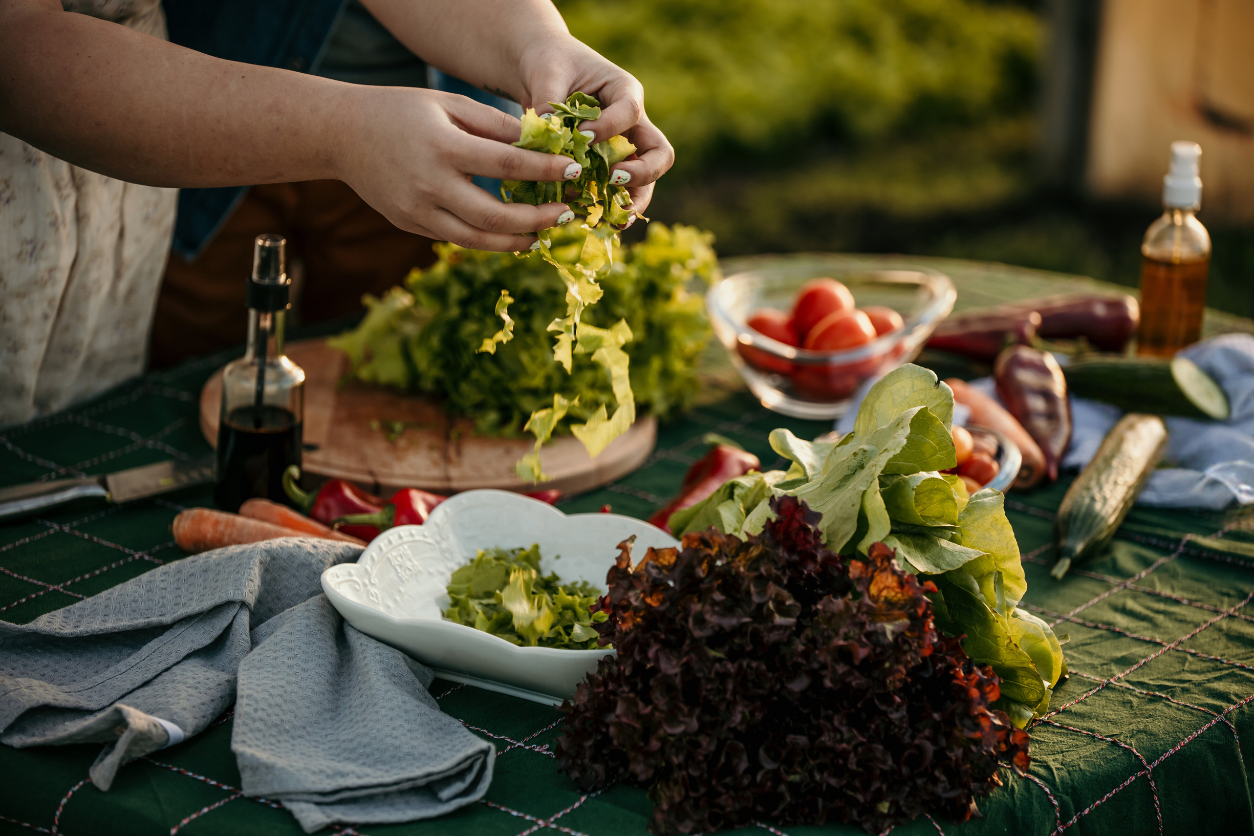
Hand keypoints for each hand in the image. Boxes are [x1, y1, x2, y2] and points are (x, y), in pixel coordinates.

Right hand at [332, 86, 578, 250]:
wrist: (341, 135)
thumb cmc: (402, 111)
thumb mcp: (449, 105)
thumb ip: (494, 126)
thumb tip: (541, 144)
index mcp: (444, 148)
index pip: (507, 165)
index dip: (546, 170)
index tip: (575, 170)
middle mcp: (430, 185)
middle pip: (495, 215)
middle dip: (536, 219)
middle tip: (565, 214)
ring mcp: (418, 211)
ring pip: (476, 239)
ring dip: (515, 241)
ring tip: (541, 234)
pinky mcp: (411, 225)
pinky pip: (457, 239)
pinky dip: (487, 239)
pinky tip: (509, 234)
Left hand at [518, 36, 674, 217]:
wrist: (543, 74)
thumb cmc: (550, 65)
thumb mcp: (547, 75)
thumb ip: (547, 102)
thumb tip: (545, 134)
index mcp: (624, 91)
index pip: (631, 111)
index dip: (610, 126)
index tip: (582, 136)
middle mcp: (633, 123)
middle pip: (658, 153)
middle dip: (642, 173)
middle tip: (614, 181)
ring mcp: (624, 148)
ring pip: (645, 181)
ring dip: (632, 201)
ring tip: (614, 220)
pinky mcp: (607, 166)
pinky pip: (616, 191)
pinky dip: (606, 206)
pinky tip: (591, 219)